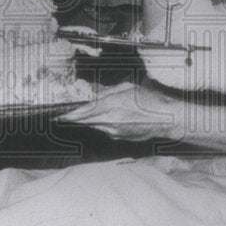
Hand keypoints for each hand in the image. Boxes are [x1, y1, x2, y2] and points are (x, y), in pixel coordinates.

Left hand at [58, 81, 185, 141]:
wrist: (166, 118)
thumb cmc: (150, 100)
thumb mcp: (128, 87)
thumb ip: (108, 92)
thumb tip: (95, 96)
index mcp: (111, 106)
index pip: (84, 112)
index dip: (70, 115)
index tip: (59, 116)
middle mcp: (110, 121)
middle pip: (86, 121)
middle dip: (76, 118)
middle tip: (64, 117)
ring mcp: (115, 132)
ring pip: (97, 125)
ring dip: (93, 120)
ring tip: (99, 112)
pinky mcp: (121, 137)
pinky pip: (107, 130)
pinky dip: (106, 123)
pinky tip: (115, 117)